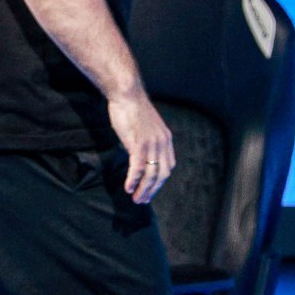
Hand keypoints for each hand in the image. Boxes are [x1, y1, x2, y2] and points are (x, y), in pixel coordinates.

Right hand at [108, 89, 174, 204]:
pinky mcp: (139, 143)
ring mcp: (152, 143)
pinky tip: (128, 187)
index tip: (150, 189)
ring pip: (151, 173)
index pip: (168, 166)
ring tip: (136, 199)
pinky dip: (134, 179)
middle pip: (162, 173)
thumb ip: (144, 141)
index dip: (160, 181)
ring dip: (144, 189)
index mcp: (165, 139)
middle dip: (153, 189)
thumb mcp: (143, 127)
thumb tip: (136, 153)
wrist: (126, 94)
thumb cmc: (130, 108)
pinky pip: (138, 166)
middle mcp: (162, 143)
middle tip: (143, 200)